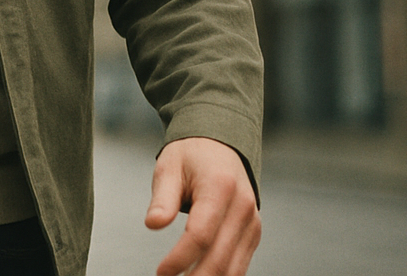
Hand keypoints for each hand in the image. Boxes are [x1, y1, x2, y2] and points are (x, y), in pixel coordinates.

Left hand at [144, 136, 260, 275]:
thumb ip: (163, 198)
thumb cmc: (190, 156)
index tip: (160, 273)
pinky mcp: (253, 234)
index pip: (200, 235)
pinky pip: (239, 265)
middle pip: (219, 258)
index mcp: (220, 187)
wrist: (220, 145)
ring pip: (232, 269)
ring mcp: (252, 223)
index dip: (179, 259)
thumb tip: (153, 224)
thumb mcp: (169, 167)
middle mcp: (242, 207)